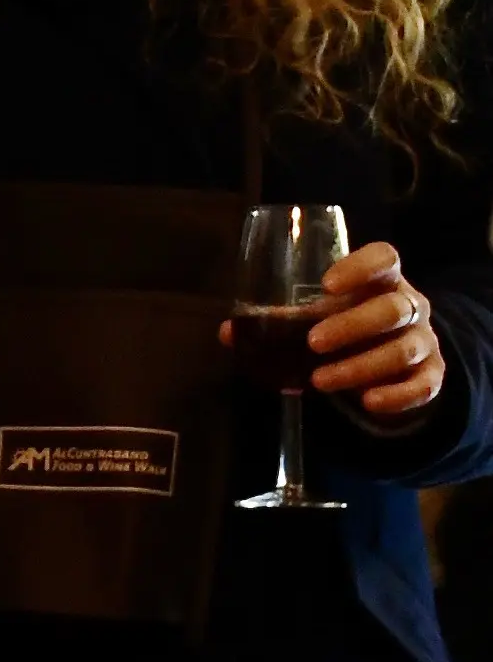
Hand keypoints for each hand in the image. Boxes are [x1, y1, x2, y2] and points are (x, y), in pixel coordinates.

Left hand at [219, 242, 445, 420]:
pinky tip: (368, 403)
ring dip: (362, 366)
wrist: (394, 363)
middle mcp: (410, 305)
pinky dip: (397, 396)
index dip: (360, 267)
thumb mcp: (319, 318)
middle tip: (313, 343)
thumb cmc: (349, 326)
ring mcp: (424, 340)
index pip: (384, 258)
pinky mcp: (432, 375)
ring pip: (404, 349)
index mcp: (382, 280)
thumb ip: (280, 321)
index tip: (327, 284)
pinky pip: (423, 385)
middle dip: (353, 325)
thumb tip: (228, 332)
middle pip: (393, 308)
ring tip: (321, 381)